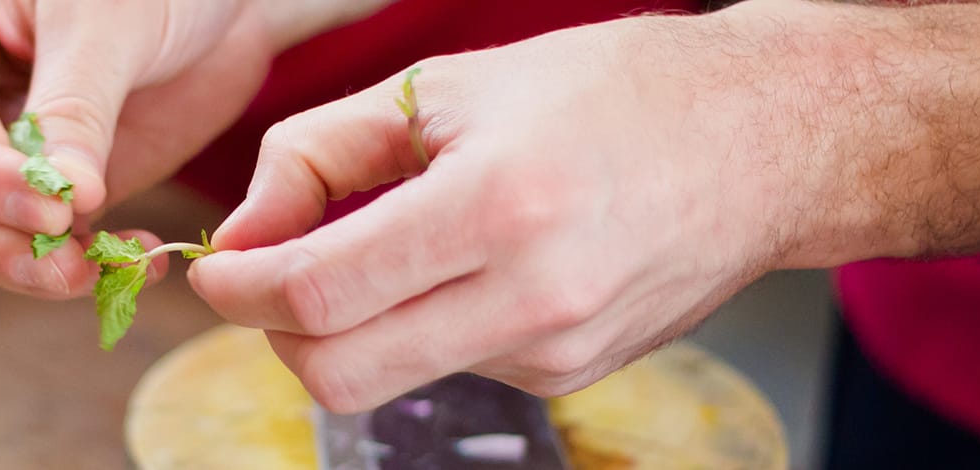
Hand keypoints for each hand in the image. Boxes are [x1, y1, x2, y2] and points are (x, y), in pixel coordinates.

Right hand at [0, 0, 292, 297]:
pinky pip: (28, 244)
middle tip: (67, 265)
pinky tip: (134, 261)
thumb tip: (64, 199)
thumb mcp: (110, 24)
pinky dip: (77, 265)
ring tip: (107, 268)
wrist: (208, 2)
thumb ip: (78, 108)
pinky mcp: (28, 189)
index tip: (49, 213)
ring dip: (32, 265)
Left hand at [189, 4, 866, 411]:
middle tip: (266, 276)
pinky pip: (453, 365)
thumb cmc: (607, 91)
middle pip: (336, 373)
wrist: (763, 140)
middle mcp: (532, 298)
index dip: (237, 290)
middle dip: (274, 332)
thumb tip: (242, 235)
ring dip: (352, 324)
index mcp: (497, 207)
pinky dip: (424, 323)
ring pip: (389, 375)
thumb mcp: (447, 86)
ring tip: (392, 239)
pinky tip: (472, 261)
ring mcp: (556, 352)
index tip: (216, 267)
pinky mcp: (572, 377)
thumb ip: (321, 155)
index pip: (318, 294)